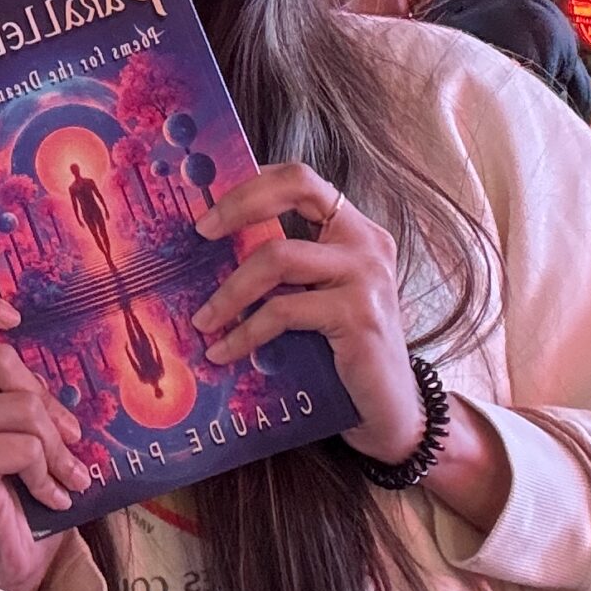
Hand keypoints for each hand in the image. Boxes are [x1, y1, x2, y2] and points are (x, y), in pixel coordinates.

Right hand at [0, 283, 90, 590]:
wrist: (10, 554)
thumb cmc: (20, 483)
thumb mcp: (30, 423)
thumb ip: (30, 388)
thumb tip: (67, 367)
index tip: (12, 320)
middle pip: (4, 360)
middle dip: (49, 407)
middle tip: (71, 442)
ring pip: (22, 406)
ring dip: (58, 450)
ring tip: (67, 476)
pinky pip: (23, 445)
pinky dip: (48, 475)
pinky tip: (53, 496)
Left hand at [193, 164, 424, 464]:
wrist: (391, 412)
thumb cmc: (343, 352)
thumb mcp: (314, 297)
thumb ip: (283, 269)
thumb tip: (210, 252)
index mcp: (353, 228)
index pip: (301, 178)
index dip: (252, 182)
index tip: (209, 207)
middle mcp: (366, 241)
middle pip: (297, 188)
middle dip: (239, 204)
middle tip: (199, 232)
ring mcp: (367, 275)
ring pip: (278, 257)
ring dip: (230, 291)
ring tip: (202, 321)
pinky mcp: (359, 315)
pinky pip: (283, 310)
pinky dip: (245, 332)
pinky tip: (224, 352)